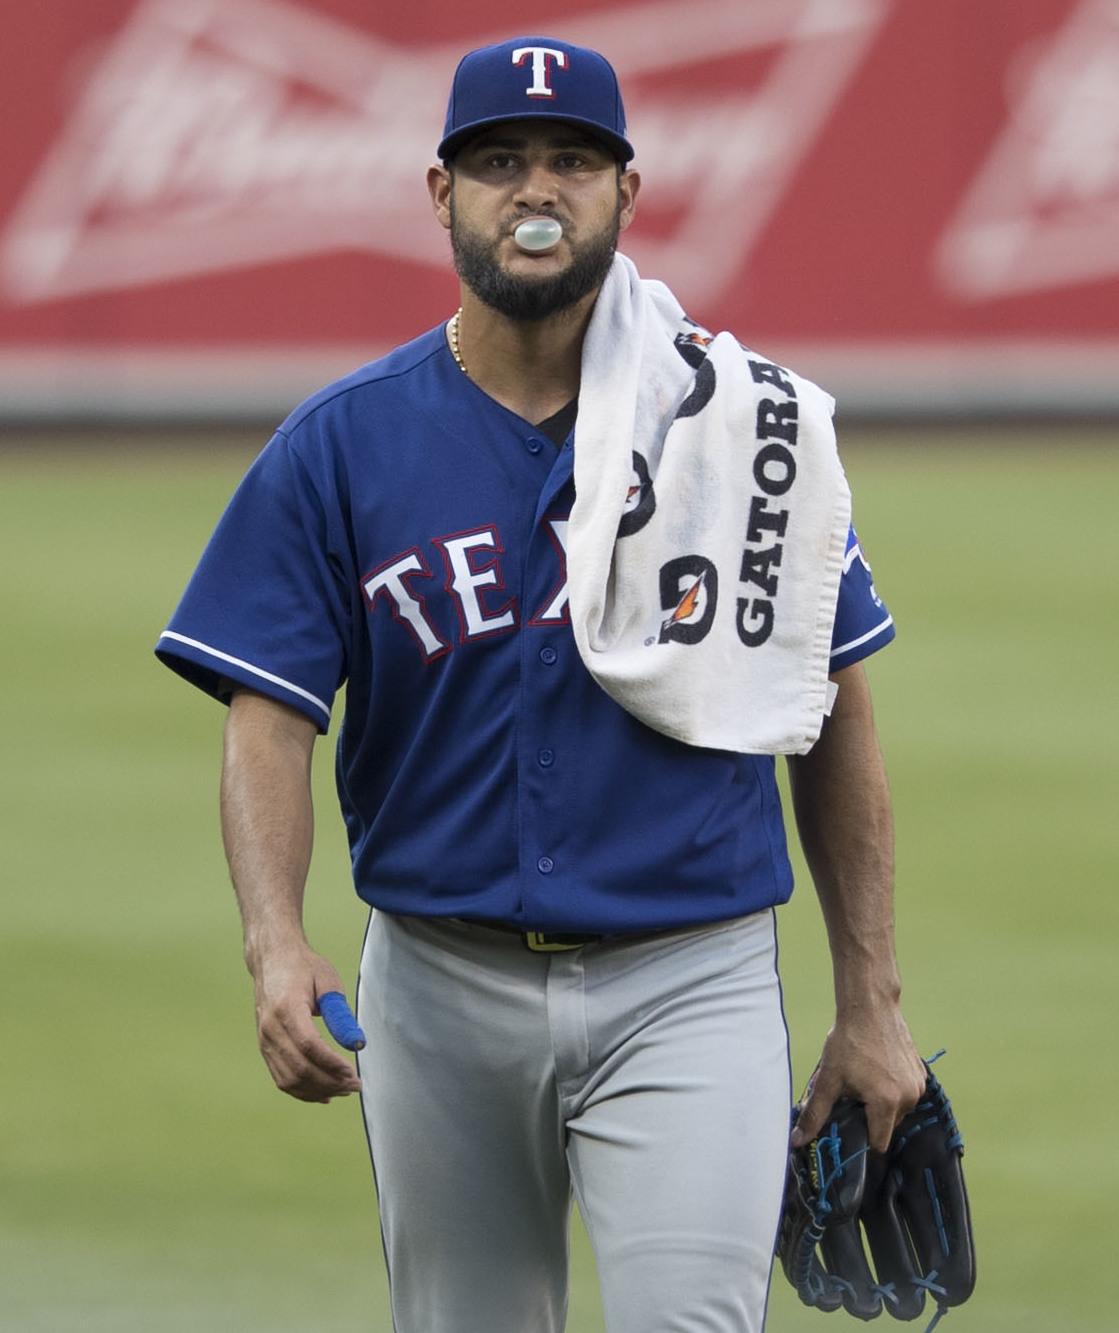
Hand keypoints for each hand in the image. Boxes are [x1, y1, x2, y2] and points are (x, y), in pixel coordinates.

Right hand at [249, 941, 363, 1103]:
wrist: (272, 959)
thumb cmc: (303, 967)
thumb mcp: (327, 982)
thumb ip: (340, 1014)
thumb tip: (356, 1044)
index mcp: (286, 1008)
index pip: (309, 1045)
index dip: (332, 1064)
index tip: (353, 1072)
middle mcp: (270, 1028)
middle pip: (299, 1068)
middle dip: (330, 1082)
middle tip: (355, 1085)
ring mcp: (264, 1040)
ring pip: (289, 1079)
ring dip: (318, 1090)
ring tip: (344, 1090)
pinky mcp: (265, 1047)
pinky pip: (281, 1078)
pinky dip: (302, 1091)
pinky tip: (323, 1094)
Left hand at [790, 1005, 925, 1151]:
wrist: (870, 1007)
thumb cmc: (848, 1041)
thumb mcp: (828, 1079)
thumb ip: (815, 1114)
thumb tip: (797, 1140)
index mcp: (886, 1103)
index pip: (878, 1143)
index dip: (862, 1138)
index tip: (849, 1124)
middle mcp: (908, 1097)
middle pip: (888, 1126)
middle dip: (870, 1116)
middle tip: (853, 1093)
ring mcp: (918, 1084)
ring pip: (898, 1109)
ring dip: (882, 1102)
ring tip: (865, 1077)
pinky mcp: (922, 1072)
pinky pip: (906, 1092)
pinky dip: (893, 1088)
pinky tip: (878, 1069)